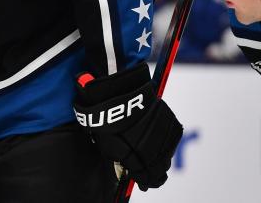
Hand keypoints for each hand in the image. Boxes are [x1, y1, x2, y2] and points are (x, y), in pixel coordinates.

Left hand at [73, 64, 181, 190]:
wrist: (117, 91)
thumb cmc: (106, 118)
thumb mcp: (105, 144)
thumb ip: (117, 157)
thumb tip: (124, 164)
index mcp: (137, 158)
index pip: (147, 178)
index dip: (145, 182)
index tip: (144, 185)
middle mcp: (154, 148)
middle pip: (160, 168)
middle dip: (155, 173)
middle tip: (151, 177)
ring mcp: (164, 135)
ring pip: (166, 153)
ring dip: (161, 157)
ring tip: (154, 161)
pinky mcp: (170, 121)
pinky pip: (170, 138)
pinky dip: (165, 142)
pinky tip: (159, 144)